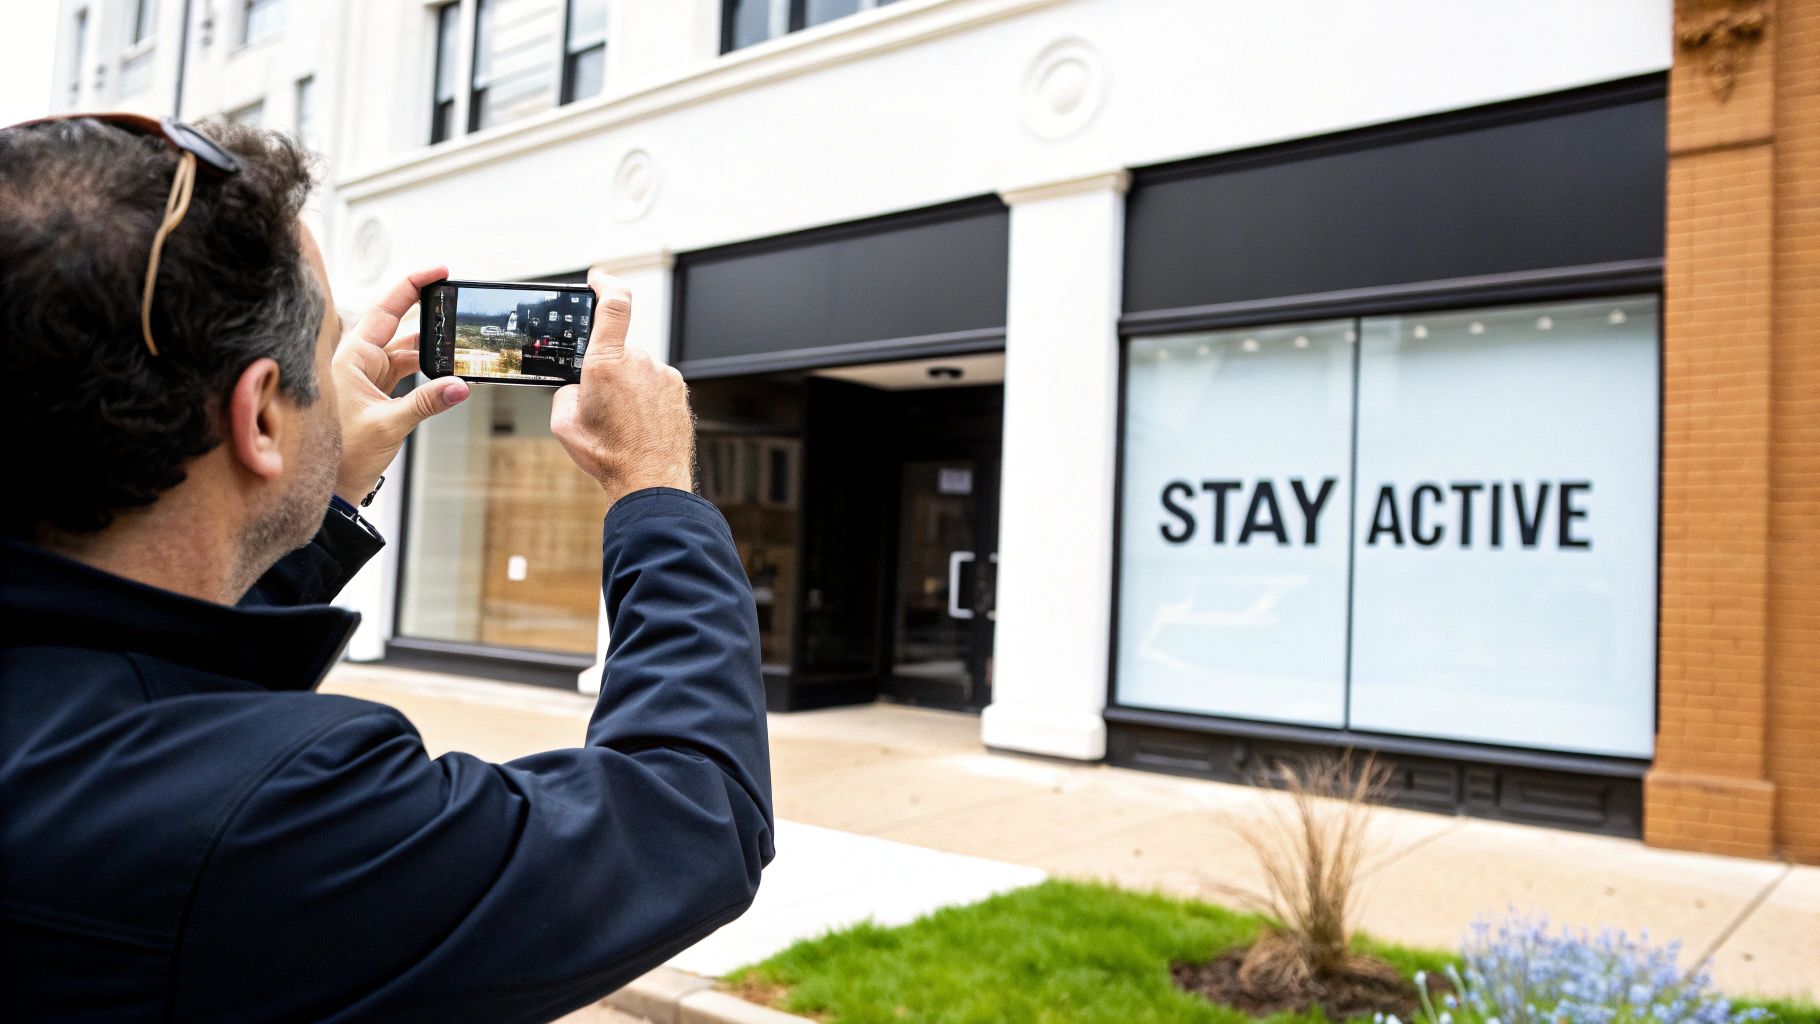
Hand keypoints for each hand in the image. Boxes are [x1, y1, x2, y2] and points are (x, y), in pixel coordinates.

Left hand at [331, 265, 470, 503]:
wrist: (329, 487)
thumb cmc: (339, 454)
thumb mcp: (388, 424)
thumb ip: (426, 402)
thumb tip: (459, 385)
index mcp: (352, 356)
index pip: (387, 309)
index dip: (414, 286)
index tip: (439, 273)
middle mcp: (359, 360)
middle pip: (401, 326)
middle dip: (432, 319)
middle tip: (459, 310)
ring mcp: (369, 376)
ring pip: (408, 351)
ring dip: (433, 351)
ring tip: (460, 349)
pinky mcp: (378, 392)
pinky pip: (408, 372)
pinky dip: (428, 372)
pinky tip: (447, 374)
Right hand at [550, 270, 694, 507]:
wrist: (650, 481)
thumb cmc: (608, 455)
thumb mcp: (564, 421)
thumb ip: (568, 391)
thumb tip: (580, 386)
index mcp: (606, 363)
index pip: (612, 305)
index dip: (605, 283)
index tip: (598, 279)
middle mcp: (639, 362)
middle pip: (617, 351)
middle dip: (606, 372)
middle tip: (601, 406)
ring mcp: (663, 375)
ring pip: (638, 370)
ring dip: (628, 388)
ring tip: (624, 423)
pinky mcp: (678, 390)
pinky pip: (656, 384)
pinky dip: (646, 399)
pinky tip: (641, 424)